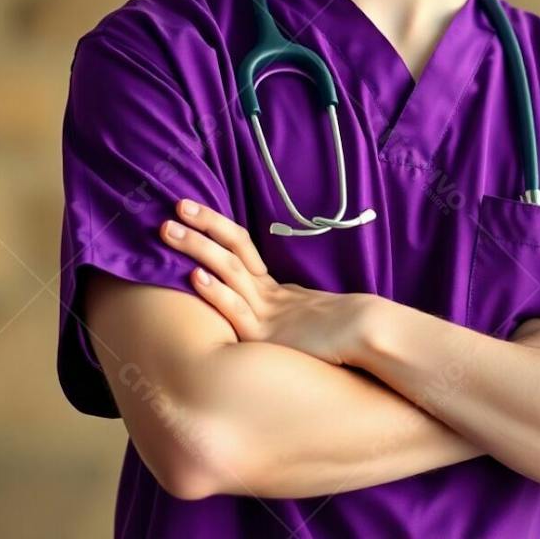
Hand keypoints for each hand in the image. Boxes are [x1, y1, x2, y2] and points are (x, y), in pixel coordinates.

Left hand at [160, 198, 370, 365]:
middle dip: (202, 227)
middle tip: (176, 205)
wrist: (370, 334)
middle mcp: (267, 294)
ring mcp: (265, 312)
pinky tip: (194, 277)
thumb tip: (268, 314)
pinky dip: (215, 292)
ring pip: (227, 271)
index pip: (242, 247)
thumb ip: (285, 313)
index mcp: (275, 289)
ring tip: (169, 231)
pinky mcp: (267, 335)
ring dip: (197, 249)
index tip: (193, 210)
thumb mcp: (307, 317)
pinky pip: (236, 310)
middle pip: (231, 249)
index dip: (217, 227)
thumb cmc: (345, 331)